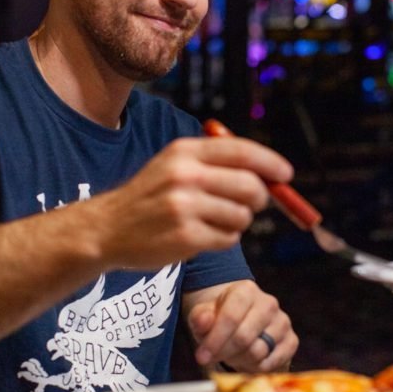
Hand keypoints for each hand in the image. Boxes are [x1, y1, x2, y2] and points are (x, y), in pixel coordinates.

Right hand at [85, 137, 292, 270]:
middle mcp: (185, 176)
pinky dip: (223, 239)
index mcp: (184, 152)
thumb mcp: (174, 165)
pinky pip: (228, 239)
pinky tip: (202, 236)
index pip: (241, 152)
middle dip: (259, 198)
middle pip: (250, 186)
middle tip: (252, 205)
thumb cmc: (151, 197)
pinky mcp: (186, 237)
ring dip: (237, 222)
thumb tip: (269, 173)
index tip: (285, 174)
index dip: (270, 162)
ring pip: (242, 216)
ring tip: (214, 221)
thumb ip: (216, 163)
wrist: (108, 229)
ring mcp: (185, 207)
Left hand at [185, 280, 296, 372]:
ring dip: (239, 361)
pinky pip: (272, 363)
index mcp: (245, 290)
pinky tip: (246, 361)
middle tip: (215, 357)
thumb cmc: (219, 317)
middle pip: (244, 338)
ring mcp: (282, 322)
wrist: (240, 318)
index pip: (231, 318)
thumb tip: (203, 321)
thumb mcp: (203, 315)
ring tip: (231, 355)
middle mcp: (268, 303)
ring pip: (258, 353)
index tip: (201, 356)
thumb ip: (200, 317)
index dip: (214, 341)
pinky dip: (256, 368)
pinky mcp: (291, 340)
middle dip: (225, 353)